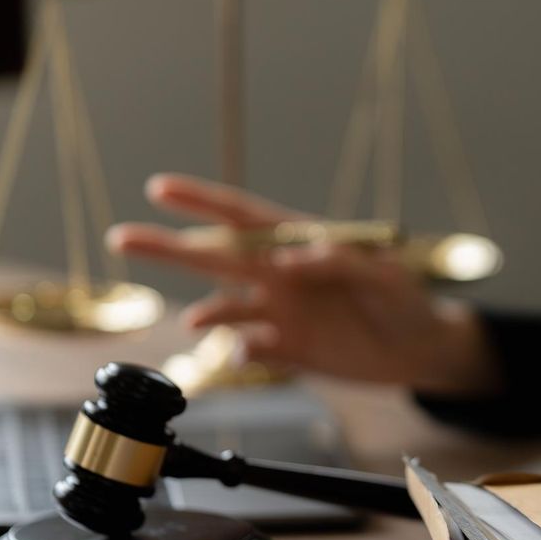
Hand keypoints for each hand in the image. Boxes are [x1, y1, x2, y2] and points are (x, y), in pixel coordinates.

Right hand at [106, 174, 499, 394]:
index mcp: (299, 241)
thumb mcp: (388, 274)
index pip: (243, 215)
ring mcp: (277, 312)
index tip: (159, 188)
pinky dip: (239, 350)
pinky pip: (248, 348)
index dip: (201, 200)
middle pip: (215, 255)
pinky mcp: (285, 349)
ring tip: (196, 321)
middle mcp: (279, 274)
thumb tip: (297, 256)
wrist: (418, 351)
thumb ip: (345, 261)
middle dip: (168, 245)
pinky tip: (245, 352)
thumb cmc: (407, 300)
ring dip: (205, 312)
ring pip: (224, 306)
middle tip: (122, 236)